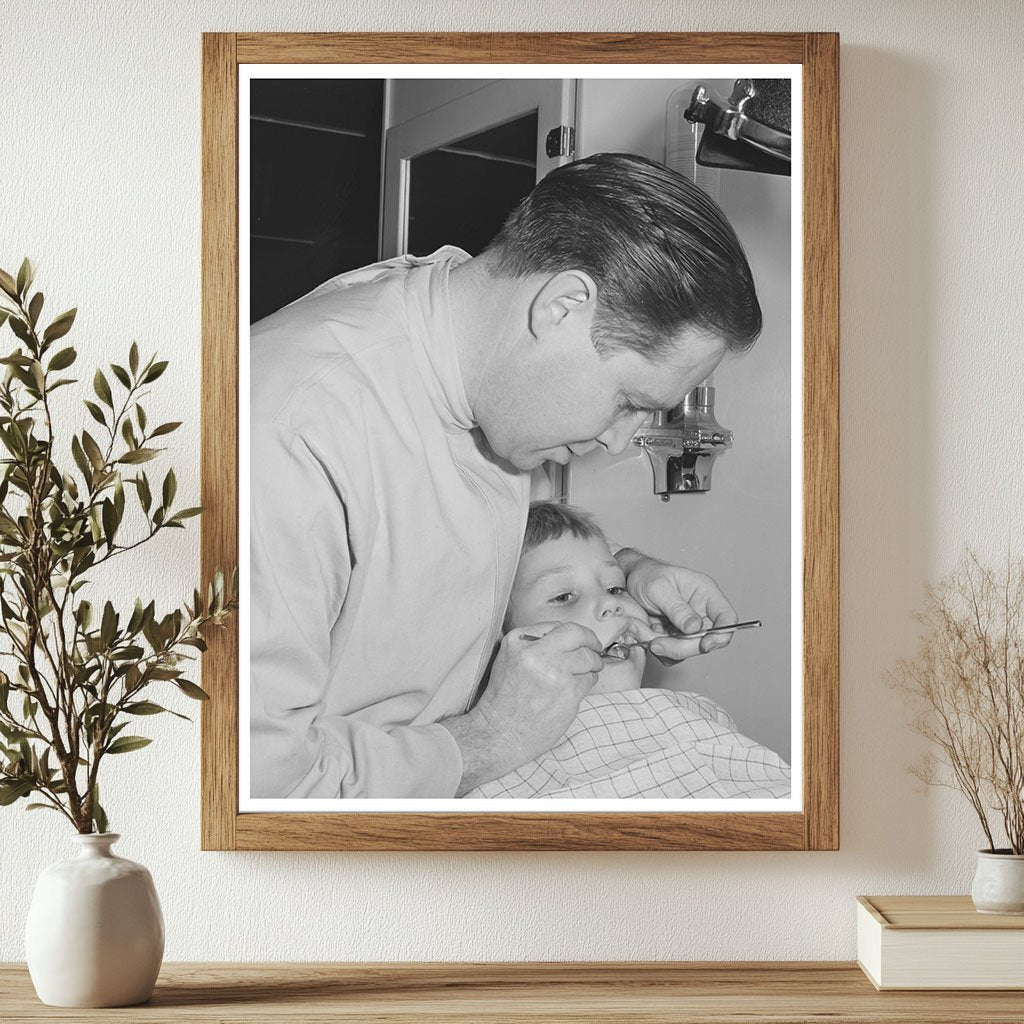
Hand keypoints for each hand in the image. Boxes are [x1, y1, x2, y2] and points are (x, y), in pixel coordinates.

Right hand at [441, 621, 603, 792]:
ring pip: (588, 659)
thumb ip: (533, 643)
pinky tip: (573, 692)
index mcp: (518, 641)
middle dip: (591, 641)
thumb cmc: (503, 699)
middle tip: (595, 648)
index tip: (580, 640)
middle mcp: (536, 653)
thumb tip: (566, 637)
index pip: (557, 626)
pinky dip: (586, 684)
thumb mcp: (508, 659)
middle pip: (577, 635)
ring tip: (584, 673)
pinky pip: (589, 680)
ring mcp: (554, 673)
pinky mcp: (569, 693)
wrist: (498, 733)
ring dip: (591, 665)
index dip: (573, 634)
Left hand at [618, 550, 737, 662]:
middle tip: (656, 643)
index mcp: (705, 594)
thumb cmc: (645, 575)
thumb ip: (677, 608)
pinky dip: (658, 650)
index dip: (722, 634)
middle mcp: (700, 612)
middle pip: (706, 641)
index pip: (727, 618)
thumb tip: (695, 628)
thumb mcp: (659, 587)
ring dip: (665, 648)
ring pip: (687, 651)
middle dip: (681, 647)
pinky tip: (645, 636)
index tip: (704, 644)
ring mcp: (688, 627)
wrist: (626, 581)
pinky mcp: (674, 638)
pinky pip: (672, 655)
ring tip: (645, 633)